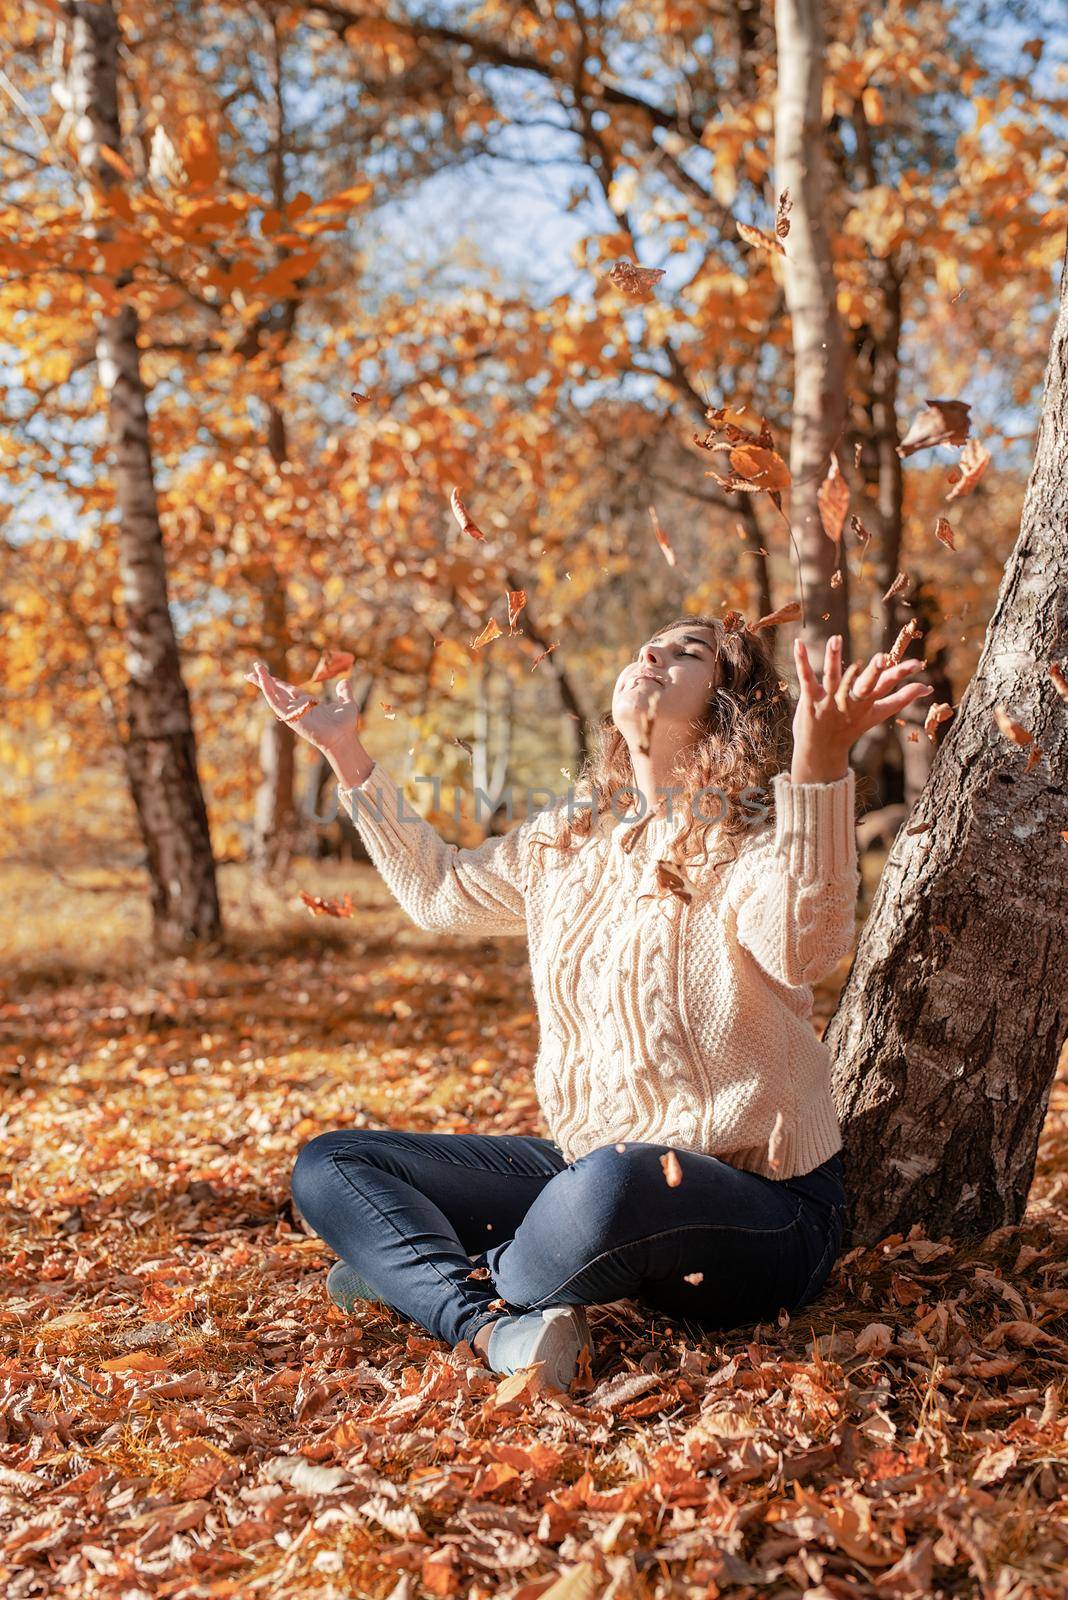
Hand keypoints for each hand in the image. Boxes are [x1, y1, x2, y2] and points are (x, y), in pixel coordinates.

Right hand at [245, 660, 360, 756]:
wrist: (343, 738)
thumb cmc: (345, 725)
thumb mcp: (347, 704)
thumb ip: (344, 693)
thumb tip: (344, 682)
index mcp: (307, 704)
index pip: (288, 690)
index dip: (278, 682)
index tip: (267, 674)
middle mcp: (297, 707)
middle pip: (276, 691)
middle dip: (263, 681)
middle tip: (251, 672)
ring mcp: (292, 712)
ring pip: (272, 695)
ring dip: (263, 682)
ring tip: (252, 671)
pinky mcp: (290, 716)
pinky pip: (275, 701)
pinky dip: (268, 690)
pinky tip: (262, 679)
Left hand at [790, 635, 933, 780]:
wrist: (821, 752)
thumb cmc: (850, 728)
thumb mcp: (878, 714)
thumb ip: (901, 699)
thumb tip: (927, 689)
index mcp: (868, 703)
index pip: (888, 686)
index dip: (902, 675)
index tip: (917, 664)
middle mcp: (850, 701)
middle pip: (864, 685)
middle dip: (873, 673)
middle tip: (882, 658)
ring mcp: (829, 701)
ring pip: (832, 677)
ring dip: (833, 658)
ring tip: (836, 638)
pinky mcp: (810, 699)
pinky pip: (806, 677)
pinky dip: (802, 660)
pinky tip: (799, 643)